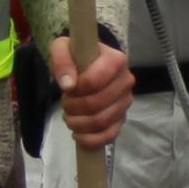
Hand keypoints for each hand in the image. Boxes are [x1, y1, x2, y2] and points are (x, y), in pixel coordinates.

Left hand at [51, 34, 132, 150]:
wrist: (89, 65)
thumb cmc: (77, 56)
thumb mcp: (63, 48)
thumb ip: (62, 60)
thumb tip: (68, 85)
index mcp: (116, 60)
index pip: (94, 81)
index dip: (76, 89)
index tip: (67, 87)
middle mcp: (126, 81)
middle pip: (96, 104)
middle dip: (73, 107)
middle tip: (65, 104)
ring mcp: (126, 102)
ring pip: (100, 122)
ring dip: (78, 123)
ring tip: (69, 116)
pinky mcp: (122, 119)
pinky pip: (109, 136)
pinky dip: (90, 140)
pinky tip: (78, 134)